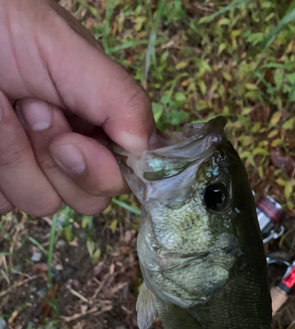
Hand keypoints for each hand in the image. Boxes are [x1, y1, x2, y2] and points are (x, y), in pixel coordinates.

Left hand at [0, 0, 155, 215]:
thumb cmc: (10, 26)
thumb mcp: (72, 53)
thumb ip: (122, 102)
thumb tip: (147, 156)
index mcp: (102, 125)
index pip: (123, 176)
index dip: (98, 168)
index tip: (68, 138)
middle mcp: (74, 151)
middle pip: (89, 200)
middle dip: (58, 161)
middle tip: (33, 112)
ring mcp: (35, 169)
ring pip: (44, 203)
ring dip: (18, 158)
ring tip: (6, 108)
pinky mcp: (2, 182)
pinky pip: (6, 204)